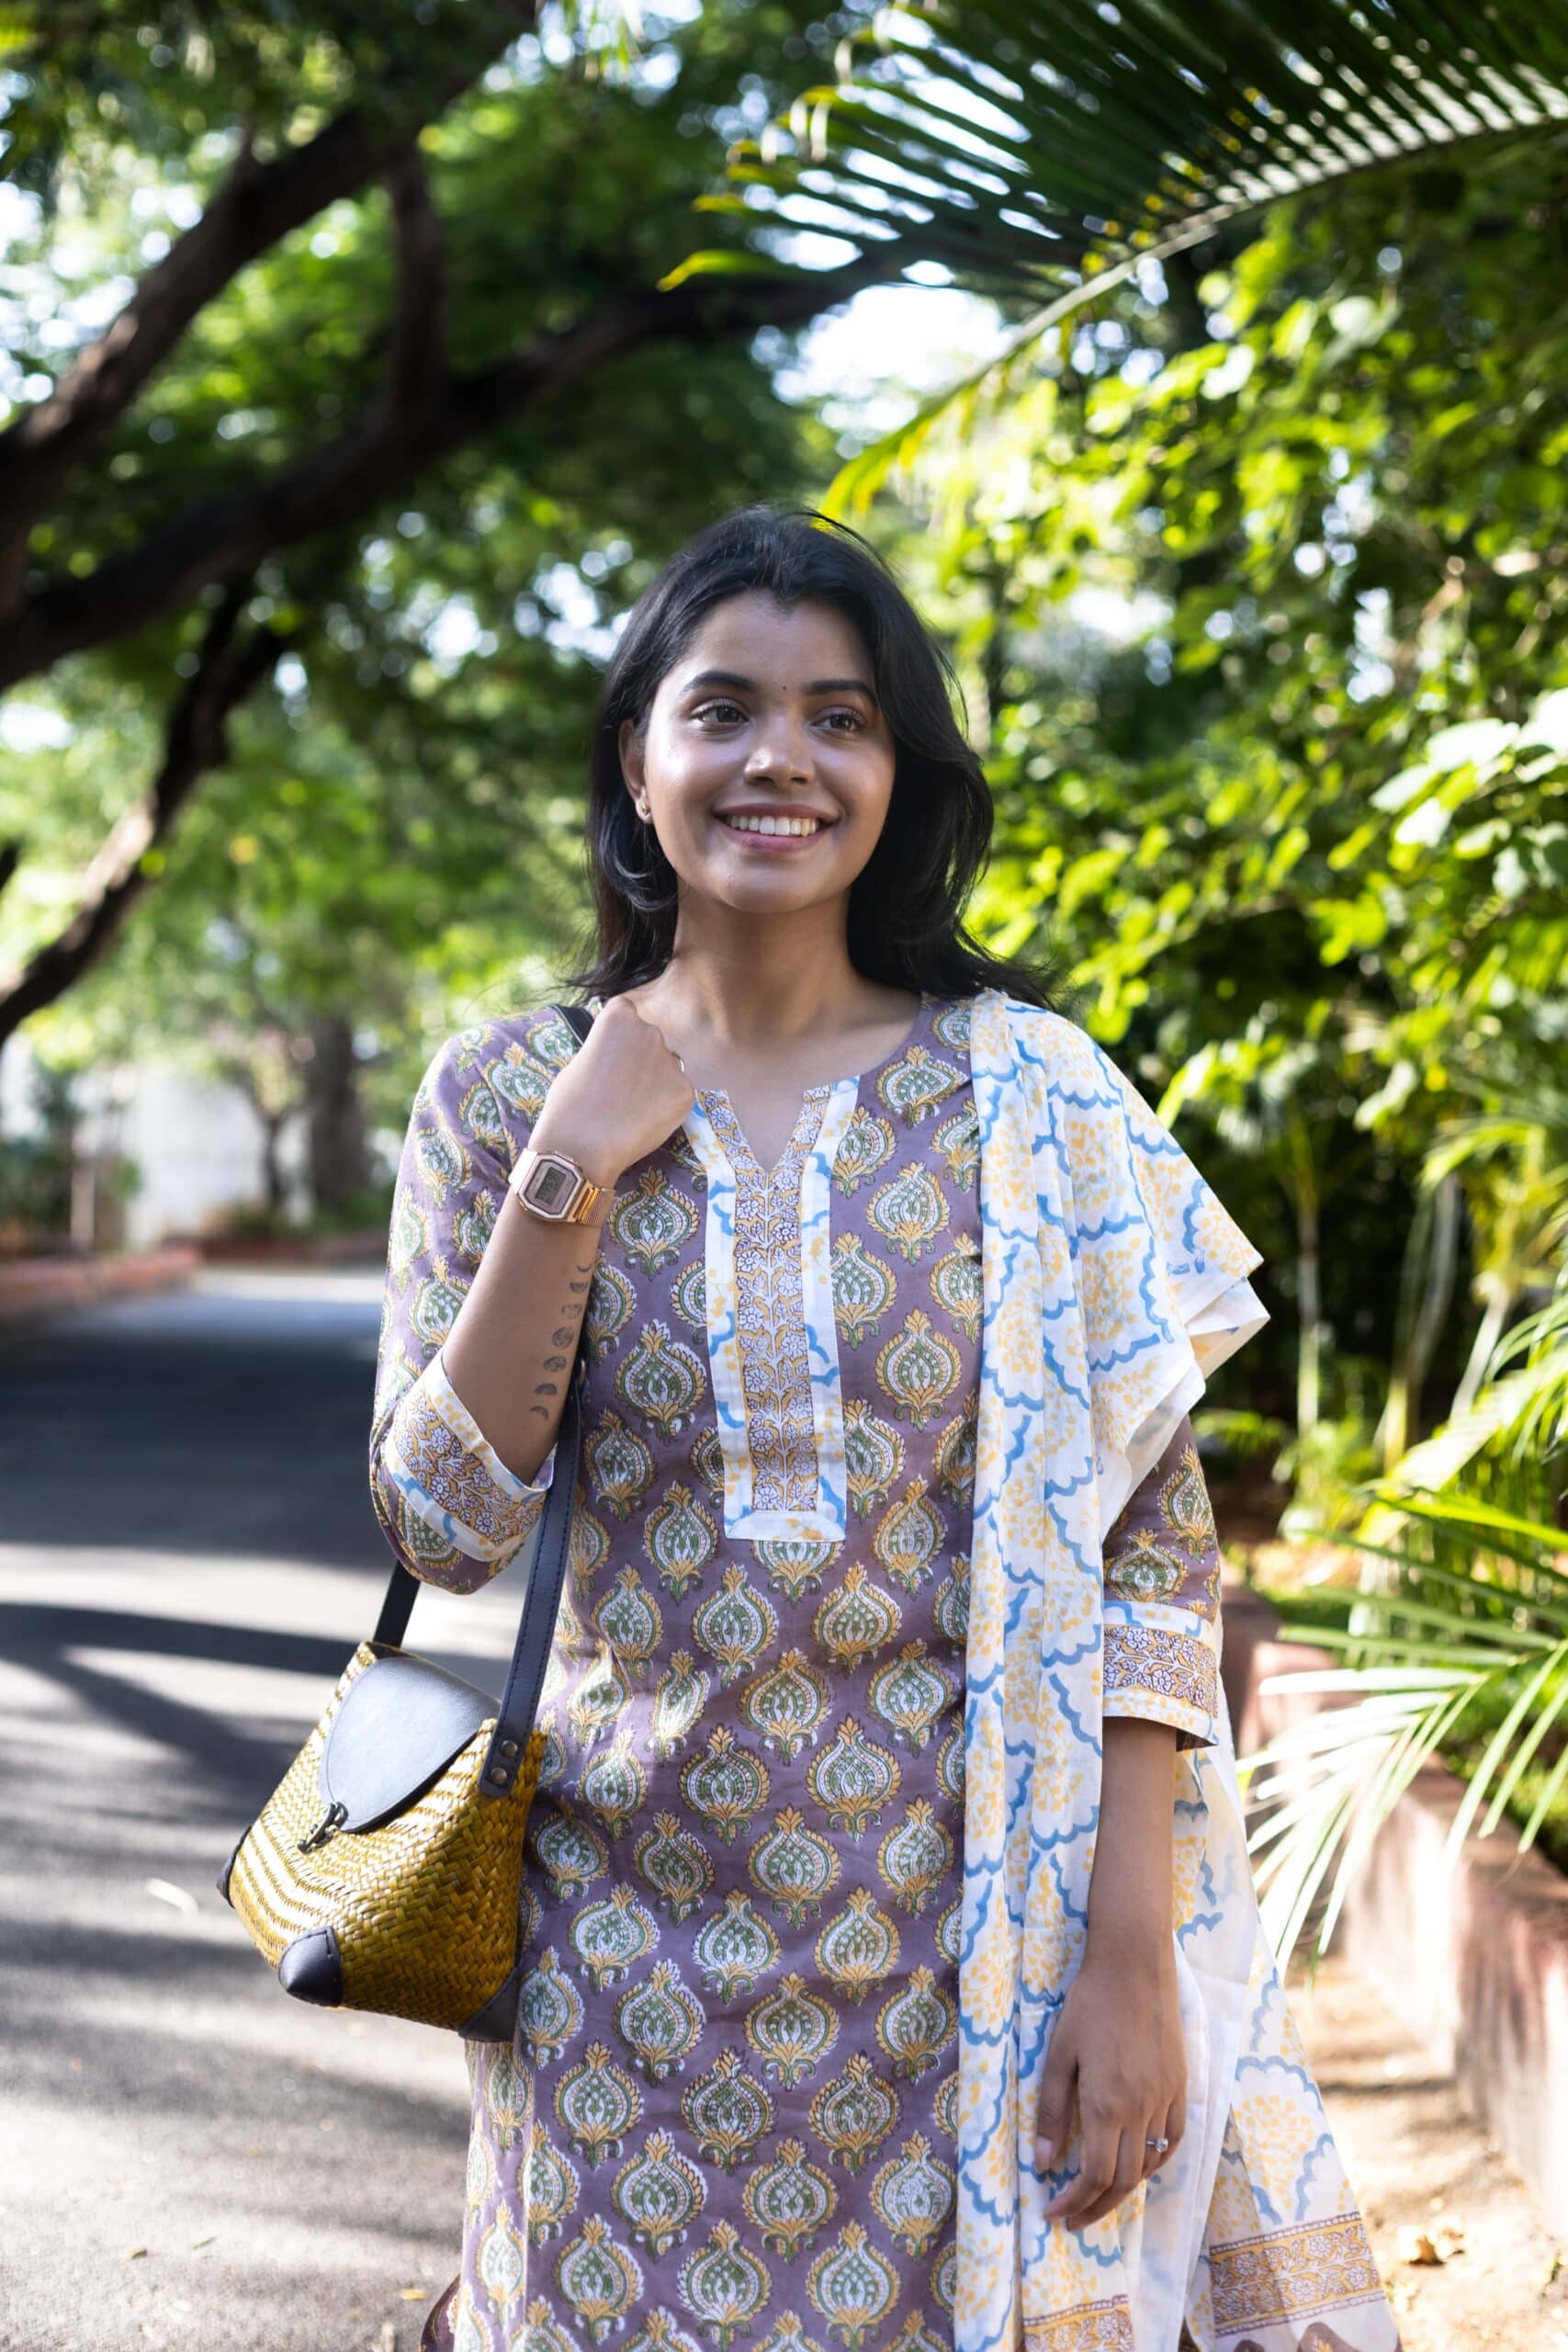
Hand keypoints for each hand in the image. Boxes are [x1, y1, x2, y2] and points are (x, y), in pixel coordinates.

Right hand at [531, 990, 695, 1185]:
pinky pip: (677, 1095)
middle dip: (641, 1060)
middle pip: (651, 1041)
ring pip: (666, 1069)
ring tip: (631, 1110)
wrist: (580, 1146)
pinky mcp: (685, 1092)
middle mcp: (650, 1031)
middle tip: (622, 1089)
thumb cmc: (568, 1104)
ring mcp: (671, 1061)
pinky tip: (643, 1121)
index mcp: (619, 1016)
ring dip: (655, 1084)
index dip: (621, 1037)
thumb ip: (607, 1050)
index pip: (628, 1013)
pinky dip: (665, 1108)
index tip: (613, 1055)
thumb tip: (621, 1056)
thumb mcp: (581, 1060)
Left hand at [1032, 1937, 1185, 2229]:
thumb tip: (1043, 2163)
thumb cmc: (1089, 2004)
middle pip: (1124, 2181)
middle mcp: (1142, 2110)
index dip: (1074, 2202)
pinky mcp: (1181, 2085)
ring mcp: (1166, 2099)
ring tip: (1100, 2196)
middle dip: (1096, 2208)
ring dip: (1125, 2189)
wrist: (1134, 1965)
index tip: (1053, 2213)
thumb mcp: (1059, 2054)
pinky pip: (1175, 2139)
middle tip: (1073, 2218)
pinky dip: (1157, 2161)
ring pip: (1151, 2164)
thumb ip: (1052, 2111)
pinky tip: (1140, 2163)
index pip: (1095, 2176)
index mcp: (1107, 2105)